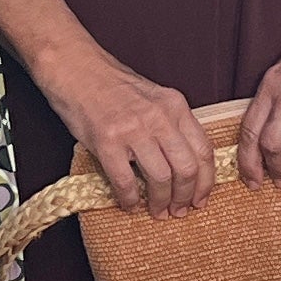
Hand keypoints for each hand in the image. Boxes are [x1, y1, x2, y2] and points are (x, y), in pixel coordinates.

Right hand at [50, 57, 210, 215]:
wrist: (75, 68)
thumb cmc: (111, 85)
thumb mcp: (153, 97)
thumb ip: (171, 123)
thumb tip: (183, 161)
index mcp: (175, 105)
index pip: (203, 150)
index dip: (205, 181)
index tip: (201, 198)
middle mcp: (159, 117)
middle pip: (187, 168)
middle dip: (186, 196)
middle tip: (180, 211)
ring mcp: (133, 129)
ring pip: (161, 178)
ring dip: (161, 202)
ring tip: (157, 212)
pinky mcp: (107, 142)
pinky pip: (126, 181)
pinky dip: (130, 199)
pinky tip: (129, 204)